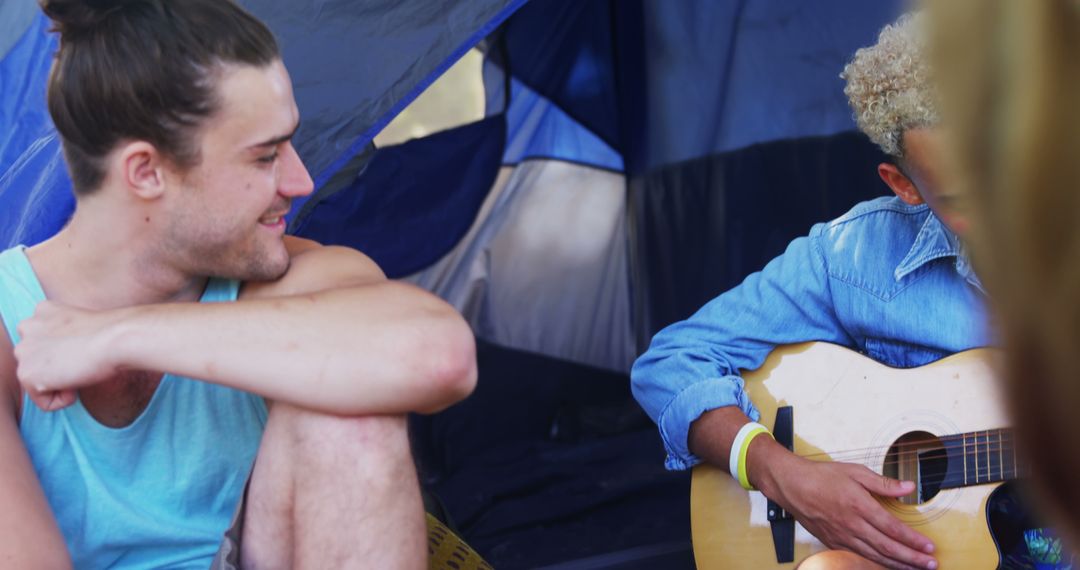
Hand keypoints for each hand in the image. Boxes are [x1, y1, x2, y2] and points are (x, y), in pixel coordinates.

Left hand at [14, 301, 123, 410]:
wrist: (118, 338)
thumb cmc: (114, 335)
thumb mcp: (83, 327)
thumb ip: (65, 337)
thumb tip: (64, 361)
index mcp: (42, 311)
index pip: (45, 345)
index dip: (69, 354)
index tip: (87, 347)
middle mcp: (26, 327)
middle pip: (39, 365)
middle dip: (60, 370)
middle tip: (84, 359)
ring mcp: (23, 351)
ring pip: (40, 383)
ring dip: (62, 383)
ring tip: (80, 368)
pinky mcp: (26, 373)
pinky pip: (44, 402)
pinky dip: (64, 399)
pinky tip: (77, 379)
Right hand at [755, 447, 937, 569]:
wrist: (791, 485)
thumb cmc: (821, 476)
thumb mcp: (855, 471)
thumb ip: (883, 482)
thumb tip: (908, 487)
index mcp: (859, 505)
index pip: (893, 528)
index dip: (913, 540)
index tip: (929, 546)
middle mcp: (851, 524)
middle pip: (888, 547)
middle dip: (912, 558)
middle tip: (931, 564)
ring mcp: (842, 536)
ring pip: (874, 556)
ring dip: (898, 564)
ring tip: (915, 568)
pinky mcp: (833, 542)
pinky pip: (859, 556)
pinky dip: (876, 563)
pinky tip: (888, 564)